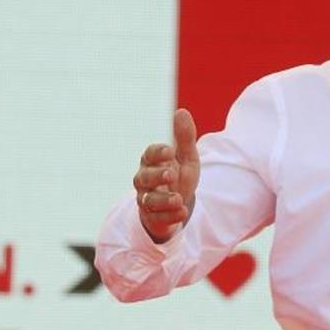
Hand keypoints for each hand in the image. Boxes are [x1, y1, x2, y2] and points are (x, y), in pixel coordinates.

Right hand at [133, 108, 199, 242]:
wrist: (177, 204)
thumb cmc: (178, 176)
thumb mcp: (186, 157)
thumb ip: (184, 137)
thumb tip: (181, 111)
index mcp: (152, 162)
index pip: (149, 155)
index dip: (157, 153)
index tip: (170, 151)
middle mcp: (145, 181)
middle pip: (143, 178)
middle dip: (156, 176)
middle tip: (171, 174)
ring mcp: (147, 200)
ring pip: (148, 200)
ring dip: (163, 200)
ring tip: (178, 198)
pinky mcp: (153, 217)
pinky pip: (157, 218)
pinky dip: (170, 216)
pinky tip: (182, 211)